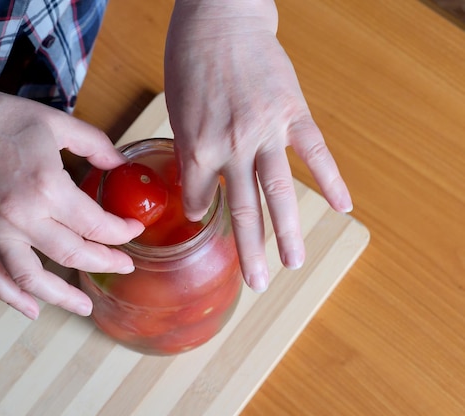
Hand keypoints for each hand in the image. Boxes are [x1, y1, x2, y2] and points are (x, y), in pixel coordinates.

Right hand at [0, 60, 142, 318]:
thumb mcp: (55, 121)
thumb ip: (94, 143)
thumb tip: (119, 164)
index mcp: (47, 186)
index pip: (96, 224)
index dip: (121, 232)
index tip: (134, 230)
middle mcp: (22, 216)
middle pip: (73, 256)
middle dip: (105, 264)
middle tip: (124, 266)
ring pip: (33, 280)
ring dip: (62, 298)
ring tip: (84, 306)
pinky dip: (12, 298)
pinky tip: (31, 308)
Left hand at [165, 0, 351, 291]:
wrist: (221, 19)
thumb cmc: (190, 61)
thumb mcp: (177, 109)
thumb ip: (191, 151)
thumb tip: (199, 186)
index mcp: (198, 145)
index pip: (202, 197)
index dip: (203, 210)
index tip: (208, 219)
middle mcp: (233, 146)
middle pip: (244, 209)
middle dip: (250, 251)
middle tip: (257, 283)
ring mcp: (266, 131)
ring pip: (280, 191)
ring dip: (289, 231)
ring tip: (295, 262)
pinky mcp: (292, 113)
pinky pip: (315, 153)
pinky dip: (331, 179)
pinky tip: (344, 205)